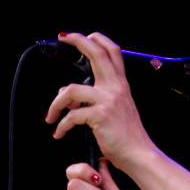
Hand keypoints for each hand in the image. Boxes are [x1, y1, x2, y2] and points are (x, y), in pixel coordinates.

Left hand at [44, 32, 154, 168]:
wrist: (139, 153)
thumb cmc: (128, 135)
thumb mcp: (118, 108)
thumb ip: (97, 96)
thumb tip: (68, 92)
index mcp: (121, 85)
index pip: (112, 52)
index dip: (98, 39)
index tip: (82, 36)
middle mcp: (116, 88)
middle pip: (97, 54)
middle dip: (78, 41)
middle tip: (63, 38)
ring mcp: (108, 101)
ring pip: (70, 90)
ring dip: (55, 103)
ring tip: (51, 116)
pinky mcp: (100, 116)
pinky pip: (71, 116)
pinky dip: (61, 126)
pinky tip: (60, 133)